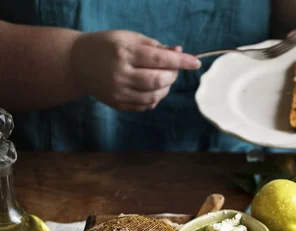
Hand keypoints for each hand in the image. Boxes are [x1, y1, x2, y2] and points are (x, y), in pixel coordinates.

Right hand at [70, 30, 200, 111]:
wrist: (77, 63)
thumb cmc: (107, 46)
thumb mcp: (129, 38)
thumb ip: (155, 47)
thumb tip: (179, 54)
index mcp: (124, 53)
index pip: (159, 59)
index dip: (181, 62)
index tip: (196, 63)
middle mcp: (120, 74)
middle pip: (158, 80)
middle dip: (172, 75)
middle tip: (172, 69)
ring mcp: (119, 92)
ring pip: (154, 95)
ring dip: (165, 88)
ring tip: (162, 78)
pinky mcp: (118, 104)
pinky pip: (146, 105)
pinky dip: (155, 98)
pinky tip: (151, 88)